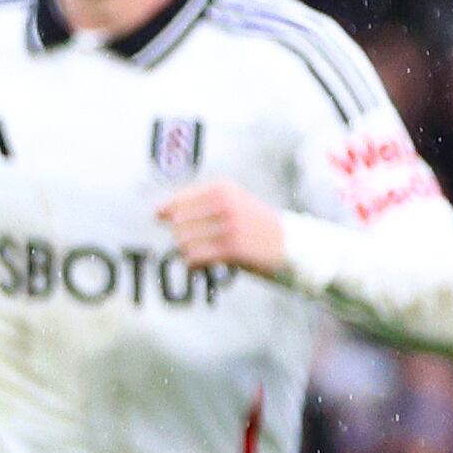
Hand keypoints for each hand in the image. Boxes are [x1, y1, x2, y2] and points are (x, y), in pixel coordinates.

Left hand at [156, 181, 286, 276]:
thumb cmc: (255, 227)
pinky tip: (200, 264)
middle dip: (181, 236)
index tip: (163, 221)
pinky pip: (194, 256)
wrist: (293, 245)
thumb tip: (158, 211)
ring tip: (203, 253)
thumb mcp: (232, 204)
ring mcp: (230, 225)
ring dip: (187, 251)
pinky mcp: (233, 247)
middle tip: (196, 243)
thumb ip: (199, 204)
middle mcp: (225, 202)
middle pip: (177, 222)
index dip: (167, 214)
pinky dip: (192, 263)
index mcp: (223, 188)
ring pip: (183, 240)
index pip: (177, 201)